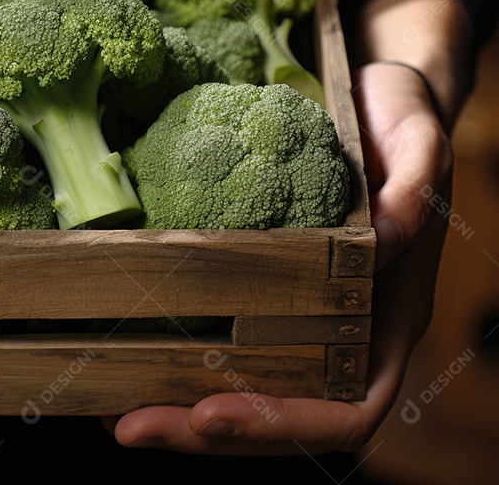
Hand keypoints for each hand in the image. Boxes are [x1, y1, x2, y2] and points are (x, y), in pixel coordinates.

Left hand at [111, 0, 469, 453]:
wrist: (367, 100)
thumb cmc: (399, 123)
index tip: (211, 410)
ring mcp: (295, 315)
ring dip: (174, 407)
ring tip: (110, 409)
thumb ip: (412, 189)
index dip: (284, 424)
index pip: (349, 408)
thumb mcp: (418, 142)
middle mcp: (340, 332)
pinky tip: (115, 353)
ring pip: (240, 391)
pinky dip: (167, 357)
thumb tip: (384, 237)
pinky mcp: (255, 287)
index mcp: (387, 318)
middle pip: (279, 417)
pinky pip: (217, 340)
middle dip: (202, 429)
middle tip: (129, 425)